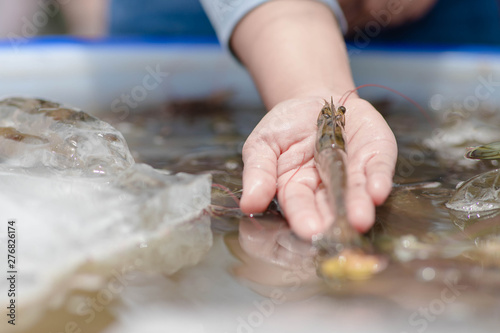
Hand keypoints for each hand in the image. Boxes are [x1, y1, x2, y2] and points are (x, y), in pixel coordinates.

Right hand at [239, 96, 396, 239]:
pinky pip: (378, 169)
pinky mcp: (374, 157)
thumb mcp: (262, 144)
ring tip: (360, 219)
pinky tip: (378, 191)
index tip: (308, 231)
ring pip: (357, 192)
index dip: (304, 217)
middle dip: (335, 220)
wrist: (314, 101)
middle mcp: (327, 189)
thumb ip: (258, 172)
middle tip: (338, 235)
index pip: (299, 206)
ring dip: (360, 206)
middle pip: (331, 207)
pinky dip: (379, 180)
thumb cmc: (285, 127)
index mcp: (295, 189)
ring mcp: (353, 173)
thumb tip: (249, 204)